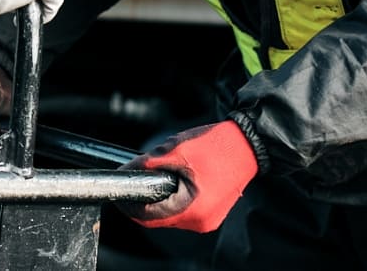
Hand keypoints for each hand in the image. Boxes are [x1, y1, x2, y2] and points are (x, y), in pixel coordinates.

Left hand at [116, 121, 258, 233]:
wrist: (247, 144)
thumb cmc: (218, 146)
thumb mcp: (177, 149)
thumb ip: (150, 163)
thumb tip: (129, 170)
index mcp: (192, 208)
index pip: (150, 217)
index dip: (130, 206)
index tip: (119, 196)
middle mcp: (201, 221)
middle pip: (160, 219)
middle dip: (145, 203)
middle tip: (135, 182)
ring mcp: (208, 220)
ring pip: (172, 216)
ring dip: (160, 201)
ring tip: (158, 178)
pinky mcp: (212, 214)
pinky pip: (185, 212)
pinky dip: (175, 200)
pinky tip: (174, 183)